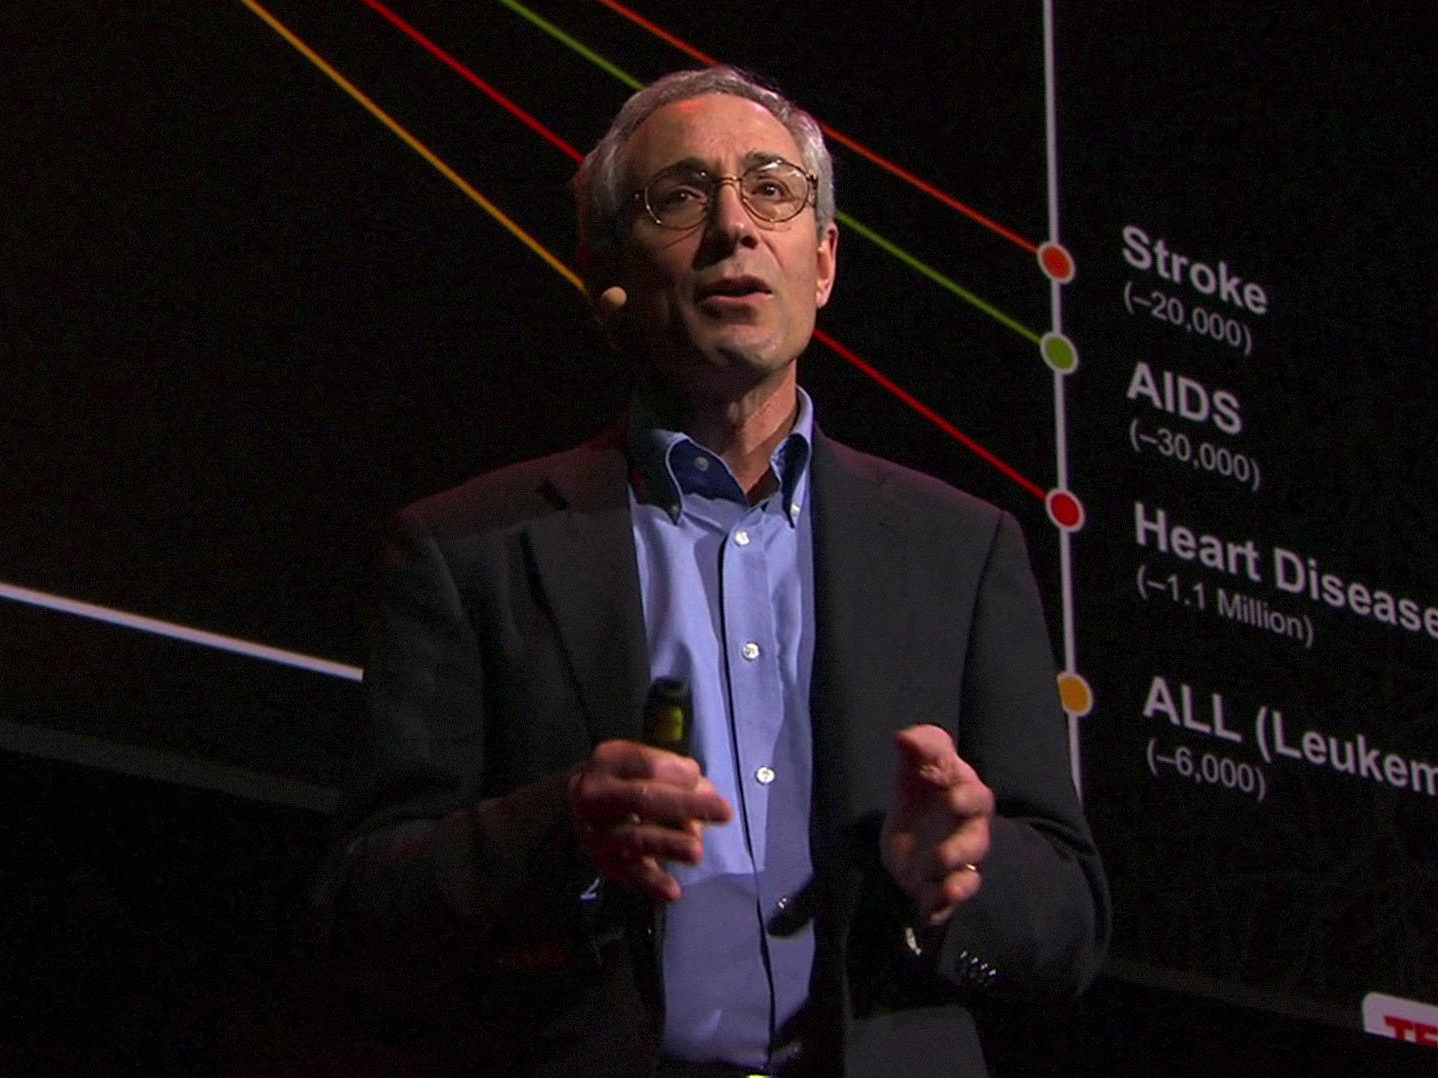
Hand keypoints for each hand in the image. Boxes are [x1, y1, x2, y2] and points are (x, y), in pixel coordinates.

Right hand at [569, 739, 731, 901]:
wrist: (580, 803)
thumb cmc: (627, 778)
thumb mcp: (645, 763)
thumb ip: (679, 775)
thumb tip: (708, 796)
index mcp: (609, 760)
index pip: (647, 765)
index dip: (677, 773)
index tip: (698, 777)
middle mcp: (595, 795)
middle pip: (643, 800)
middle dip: (685, 806)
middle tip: (725, 812)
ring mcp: (596, 831)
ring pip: (635, 839)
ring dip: (669, 845)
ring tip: (696, 851)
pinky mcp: (603, 860)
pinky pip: (629, 872)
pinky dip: (651, 883)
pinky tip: (673, 892)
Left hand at [881, 724, 992, 925]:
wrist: (909, 834)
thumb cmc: (921, 792)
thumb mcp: (917, 767)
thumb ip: (920, 747)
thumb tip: (904, 737)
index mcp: (965, 799)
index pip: (976, 797)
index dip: (967, 798)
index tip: (951, 796)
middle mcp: (968, 833)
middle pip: (977, 843)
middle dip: (963, 848)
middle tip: (943, 852)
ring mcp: (956, 865)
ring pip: (967, 877)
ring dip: (953, 880)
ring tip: (934, 875)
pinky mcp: (940, 889)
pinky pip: (948, 903)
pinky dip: (941, 907)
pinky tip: (928, 909)